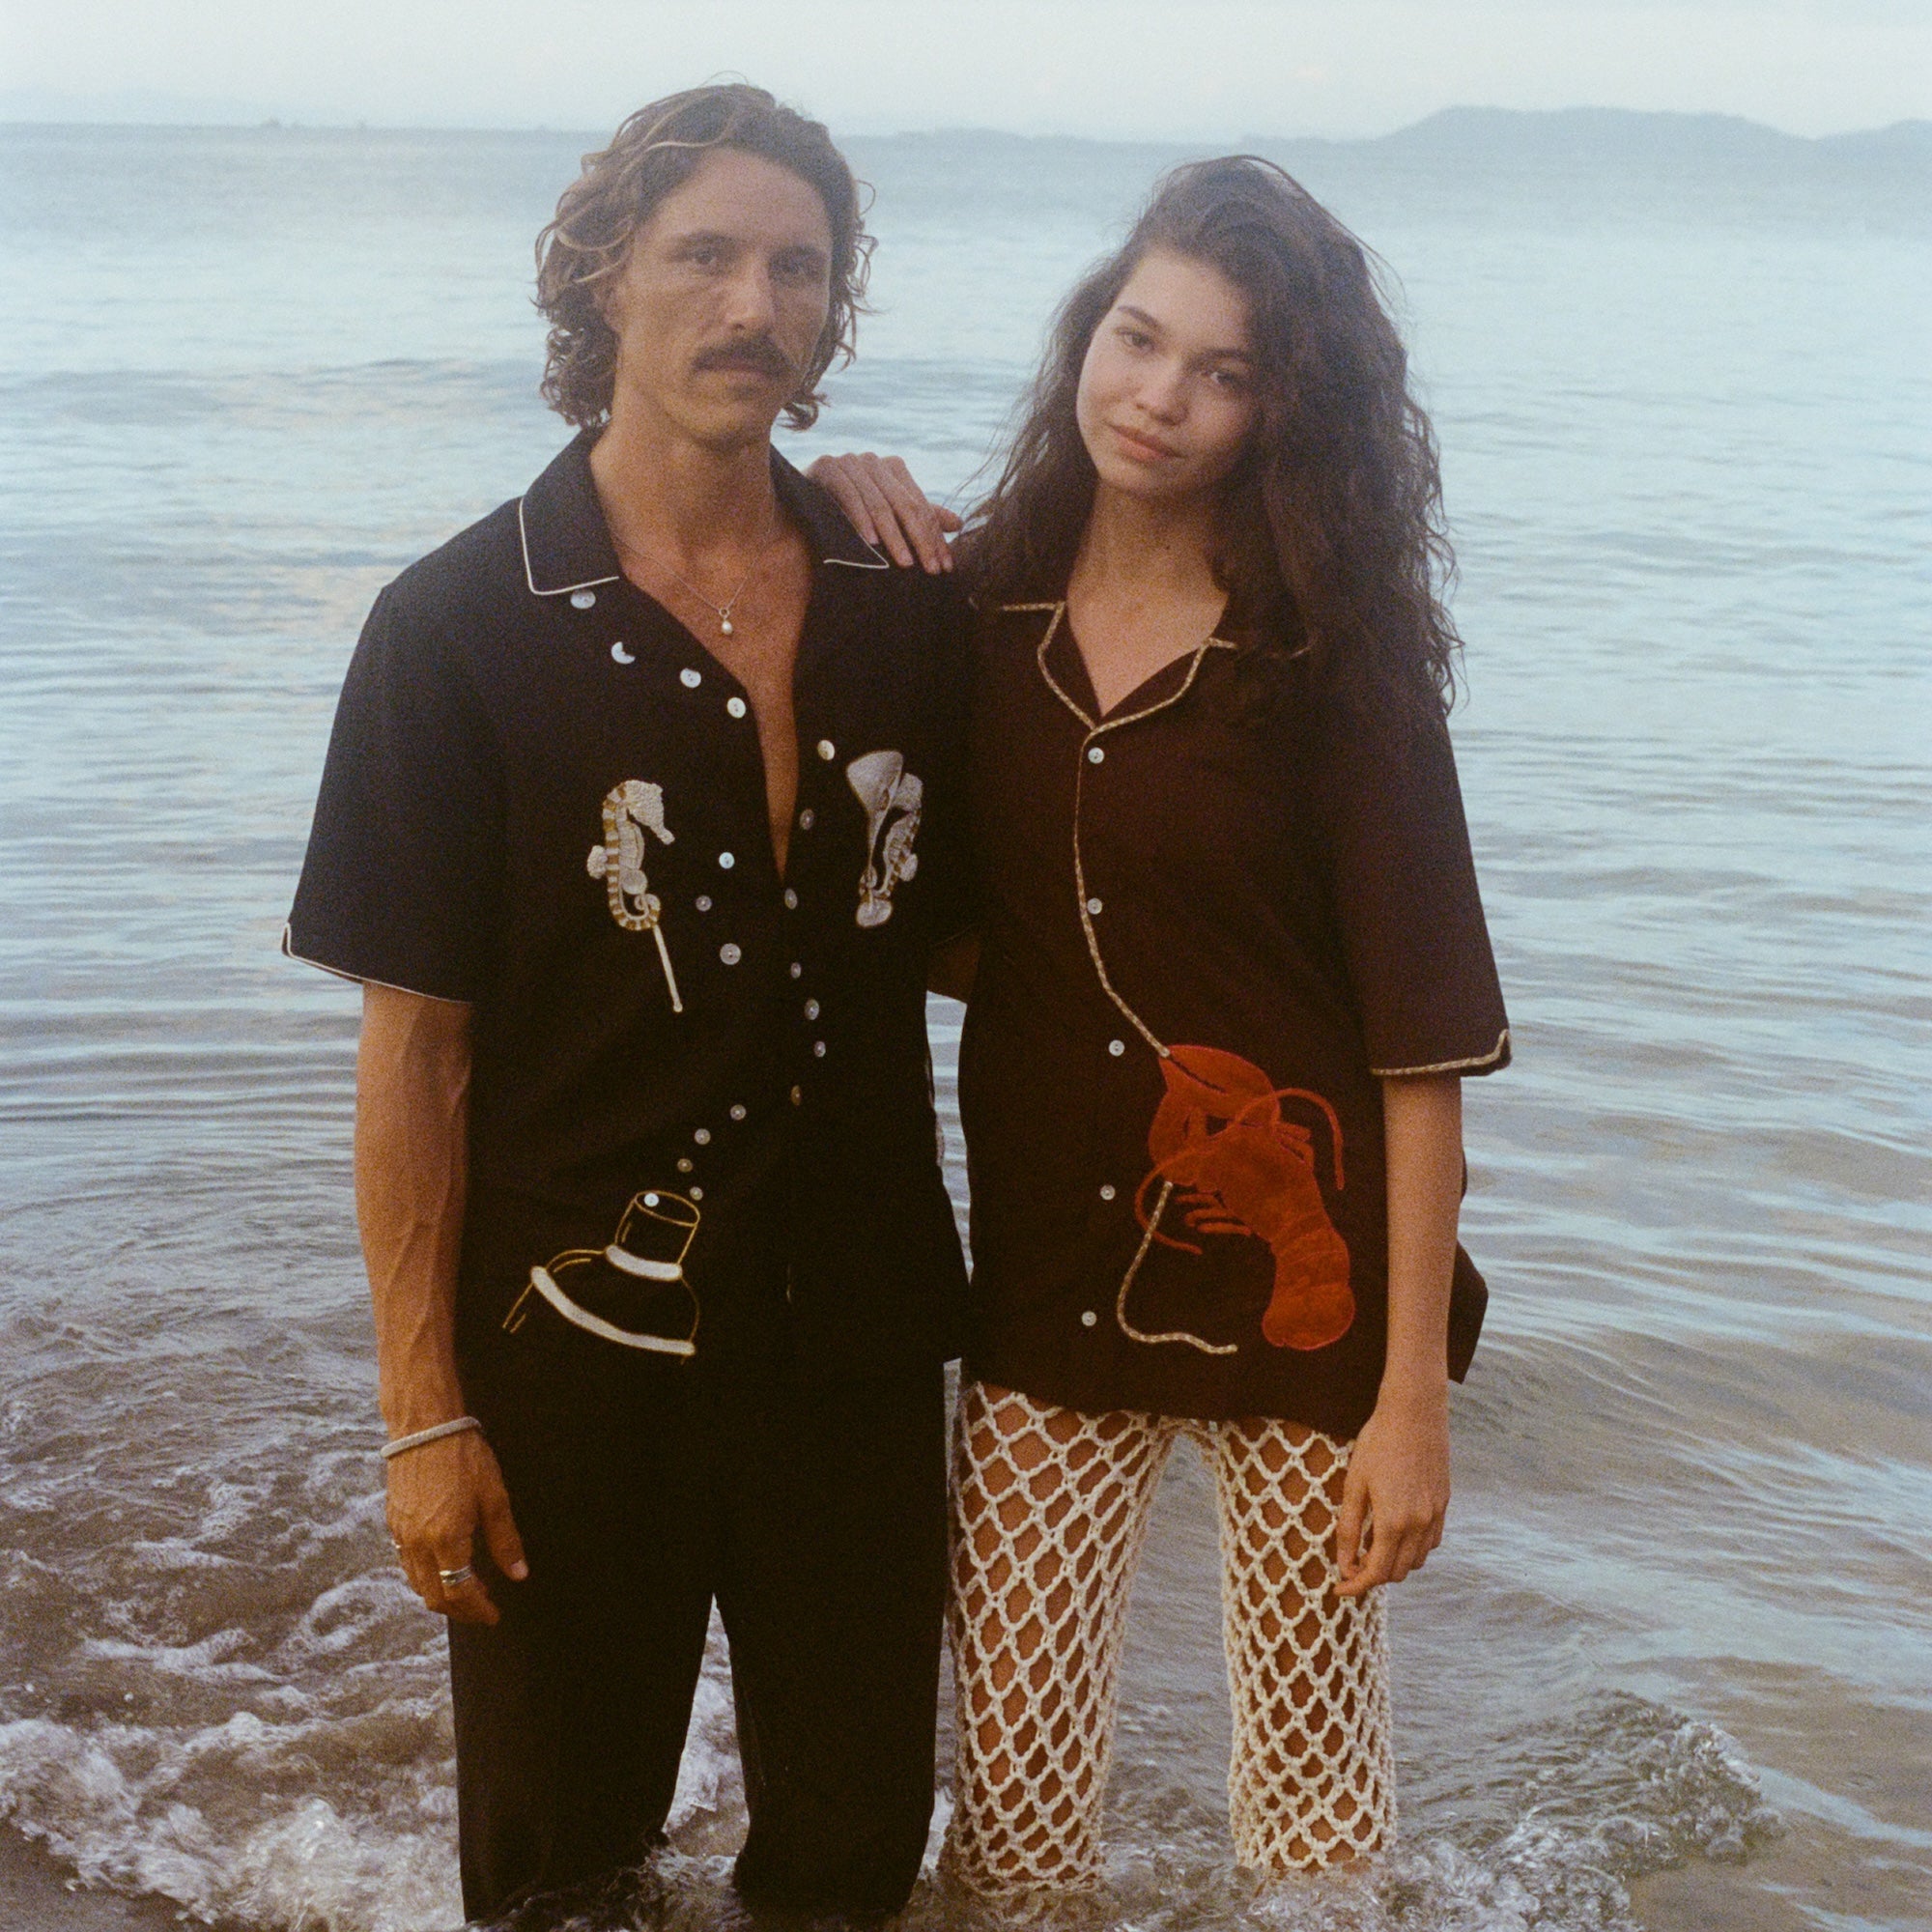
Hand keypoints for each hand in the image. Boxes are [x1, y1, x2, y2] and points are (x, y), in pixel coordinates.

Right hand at [386, 1428, 527, 1623]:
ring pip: (417, 1584)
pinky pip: (406, 1565)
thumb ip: (506, 1540)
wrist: (425, 1428)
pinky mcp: (393, 1524)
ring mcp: (401, 1536)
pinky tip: (443, 1567)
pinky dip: (425, 1577)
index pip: (460, 1593)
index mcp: (446, 1540)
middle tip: (482, 1609)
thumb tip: (519, 1574)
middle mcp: (418, 1545)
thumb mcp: (494, 1497)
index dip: (478, 1610)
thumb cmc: (464, 1457)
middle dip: (460, 1611)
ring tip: (468, 1590)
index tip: (494, 1615)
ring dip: (441, 1595)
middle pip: (435, 1597)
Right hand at [806, 452, 959, 572]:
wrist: (802, 499)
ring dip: (893, 537)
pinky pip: (850, 497)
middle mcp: (875, 461)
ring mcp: (851, 461)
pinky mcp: (828, 466)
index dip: (934, 537)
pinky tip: (871, 544)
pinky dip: (861, 521)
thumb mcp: (888, 515)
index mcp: (894, 468)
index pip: (920, 506)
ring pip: (880, 504)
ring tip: (905, 564)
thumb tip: (959, 524)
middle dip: (920, 540)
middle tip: (930, 569)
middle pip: (905, 505)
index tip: (944, 567)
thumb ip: (921, 517)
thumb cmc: (848, 511)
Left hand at [1334, 1382, 1448, 1598]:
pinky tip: (1394, 1531)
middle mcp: (1419, 1525)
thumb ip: (1348, 1528)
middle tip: (1350, 1563)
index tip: (1339, 1589)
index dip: (1355, 1586)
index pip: (1376, 1573)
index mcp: (1393, 1522)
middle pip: (1397, 1572)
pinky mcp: (1444, 1503)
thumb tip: (1344, 1566)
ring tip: (1369, 1544)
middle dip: (1373, 1575)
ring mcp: (1436, 1515)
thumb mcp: (1354, 1484)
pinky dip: (1412, 1548)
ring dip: (1393, 1562)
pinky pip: (1431, 1542)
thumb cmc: (1377, 1444)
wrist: (1414, 1413)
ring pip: (1416, 1560)